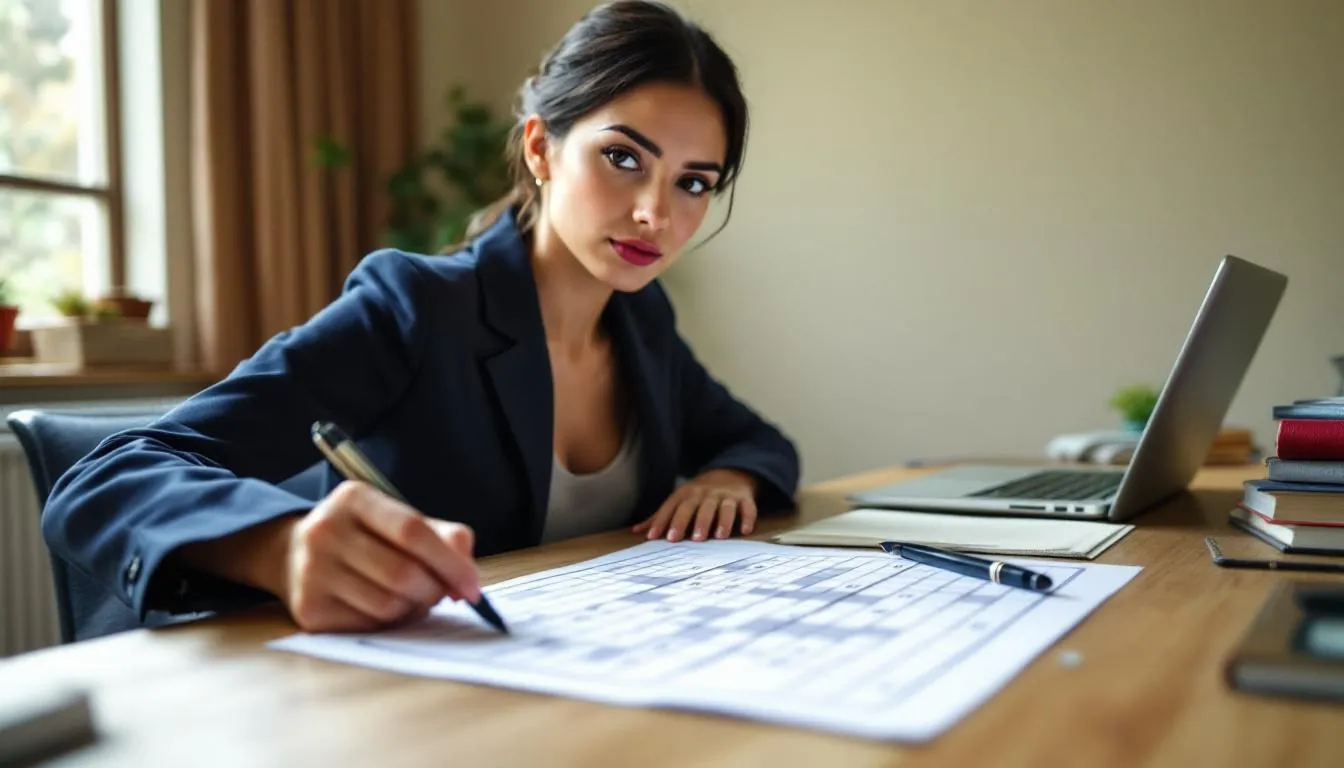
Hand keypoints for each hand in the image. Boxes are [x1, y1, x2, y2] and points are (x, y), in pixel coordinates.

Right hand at [279, 480, 481, 632]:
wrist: (292, 553)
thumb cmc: (362, 536)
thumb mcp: (397, 519)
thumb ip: (442, 536)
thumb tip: (468, 576)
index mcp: (354, 499)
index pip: (413, 530)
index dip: (450, 562)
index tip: (472, 585)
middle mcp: (326, 531)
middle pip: (403, 573)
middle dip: (435, 590)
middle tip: (443, 593)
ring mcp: (312, 571)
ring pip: (388, 605)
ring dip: (414, 608)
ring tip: (412, 596)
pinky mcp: (309, 609)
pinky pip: (369, 625)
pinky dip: (391, 622)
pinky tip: (387, 608)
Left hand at [633, 469, 758, 541]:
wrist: (731, 472)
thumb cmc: (699, 494)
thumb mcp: (679, 500)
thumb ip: (660, 516)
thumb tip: (636, 531)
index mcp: (687, 493)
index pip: (673, 506)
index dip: (664, 521)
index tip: (656, 537)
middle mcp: (706, 493)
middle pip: (698, 506)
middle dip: (693, 521)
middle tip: (691, 539)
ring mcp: (726, 495)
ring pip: (723, 507)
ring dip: (721, 521)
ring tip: (719, 536)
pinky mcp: (744, 498)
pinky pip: (747, 507)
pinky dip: (747, 518)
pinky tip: (745, 530)